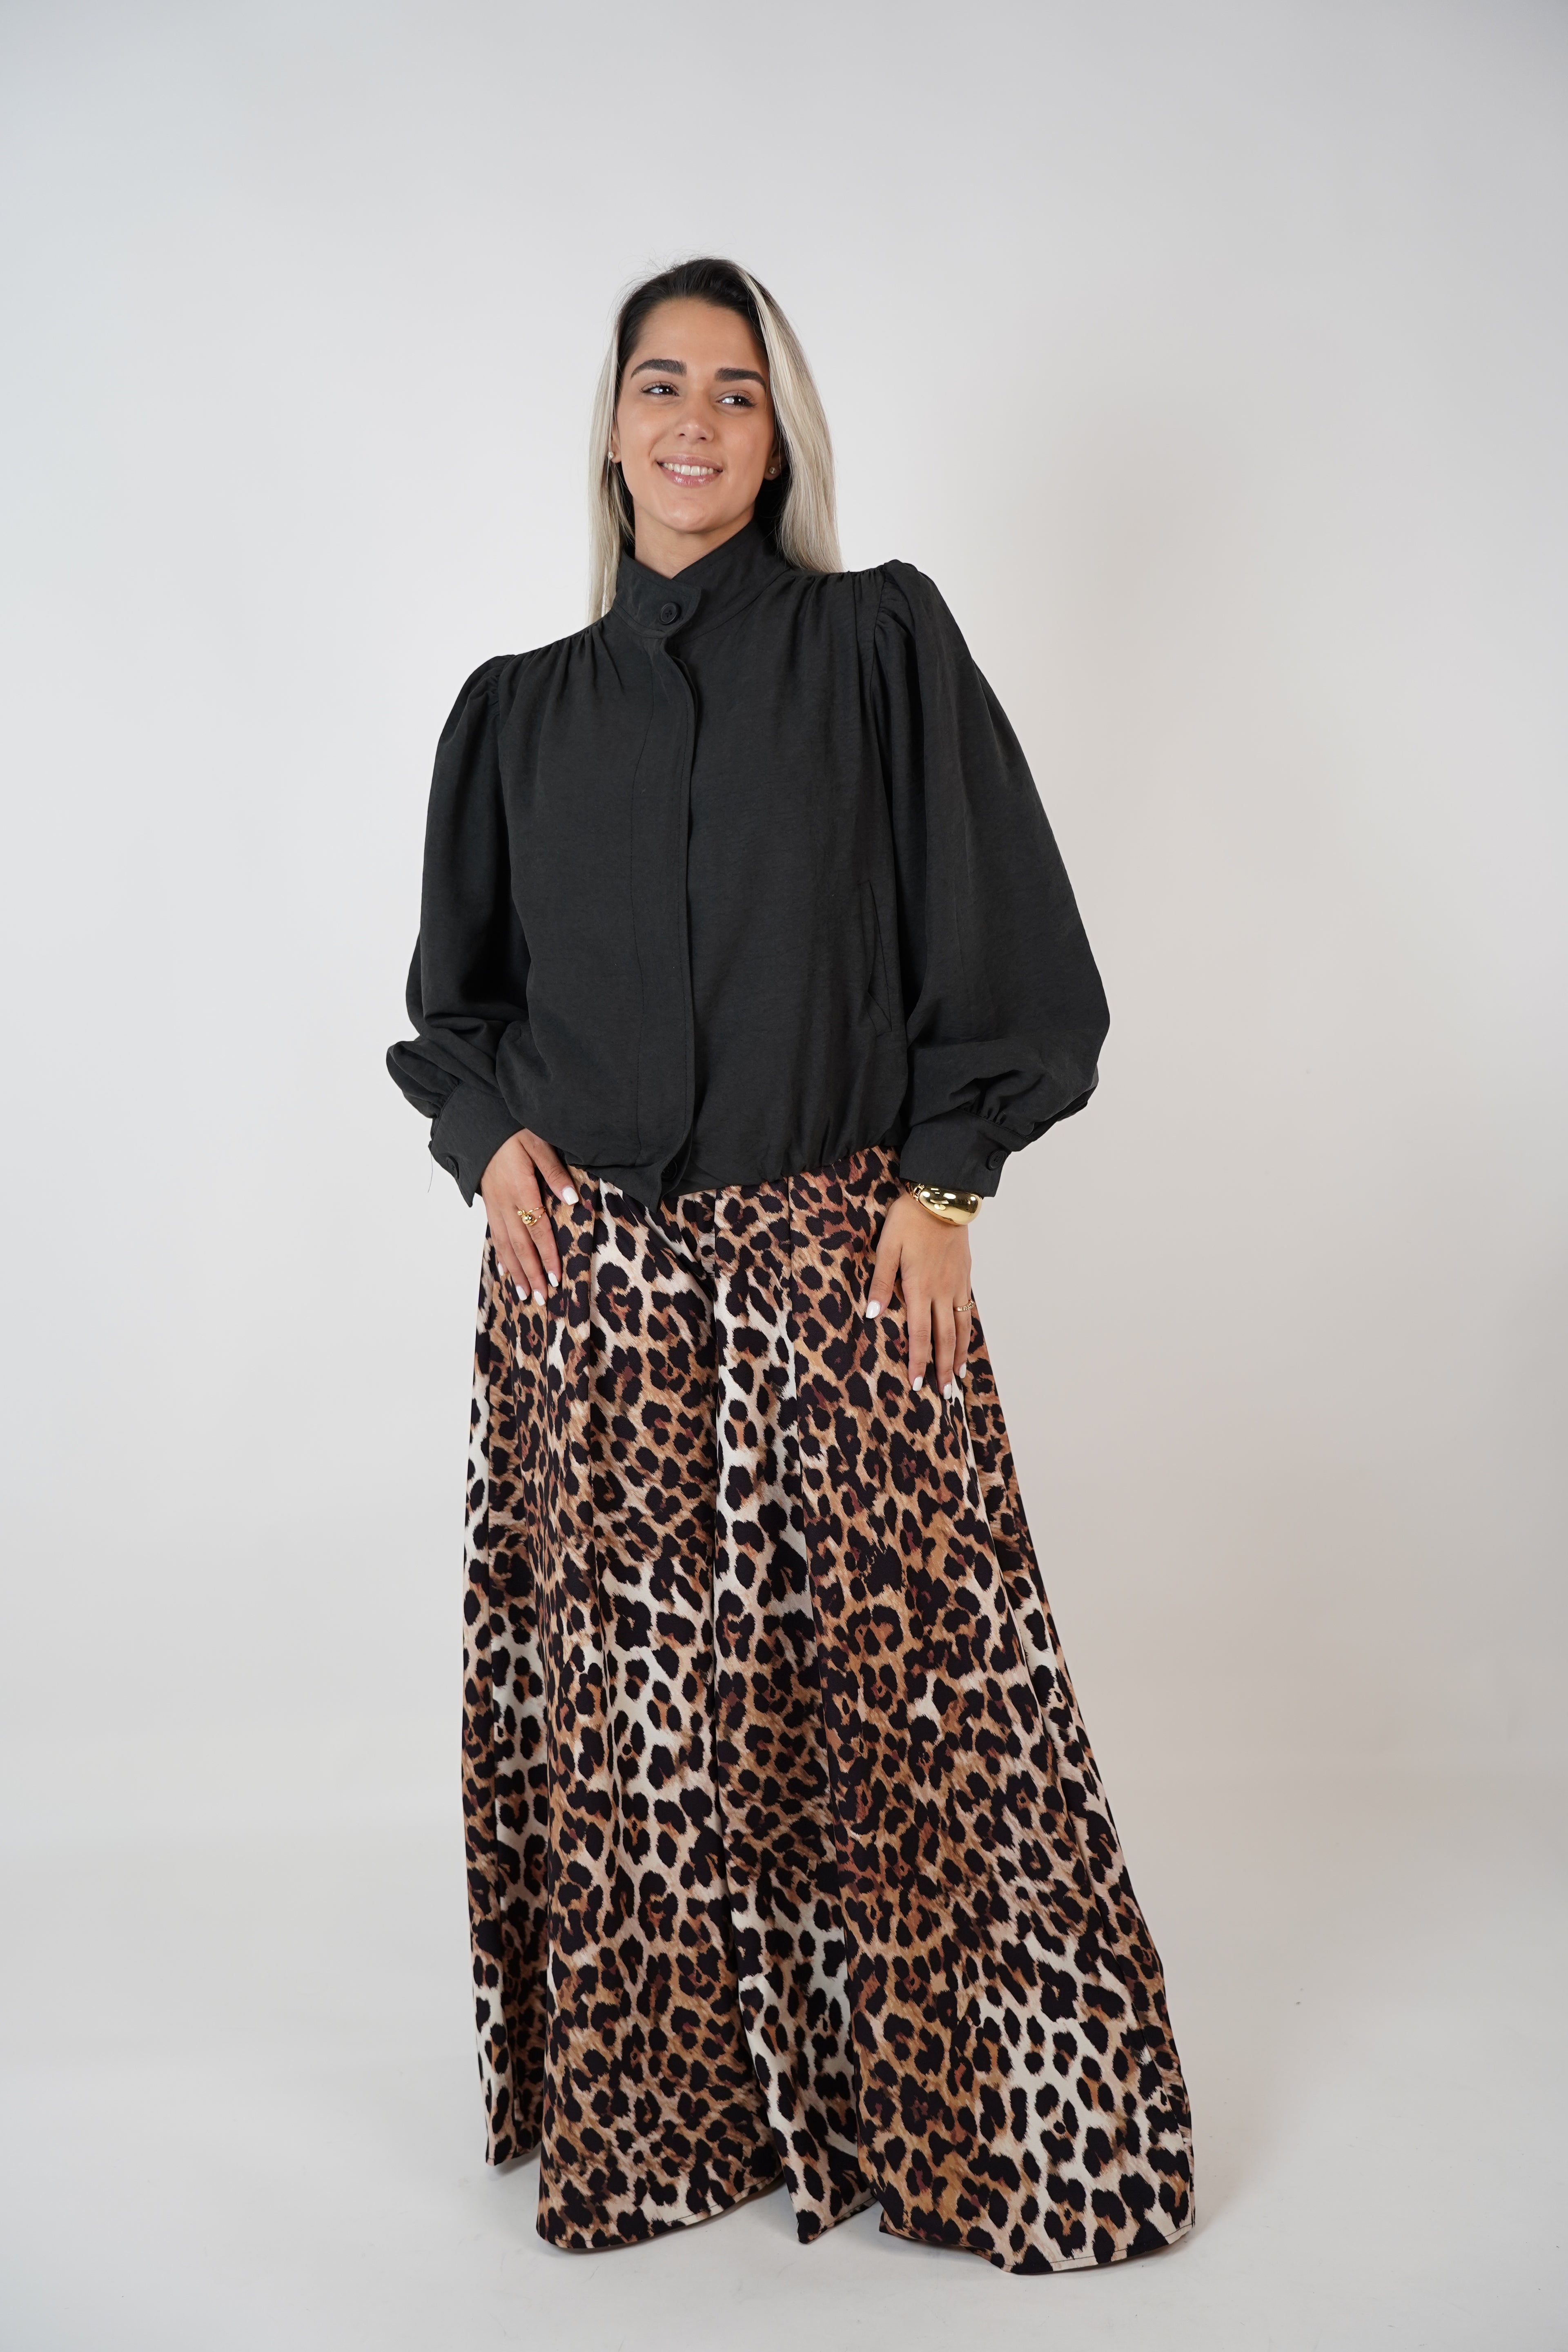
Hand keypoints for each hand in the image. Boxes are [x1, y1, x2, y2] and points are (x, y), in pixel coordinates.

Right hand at [478, 1129, 576, 1302]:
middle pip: (520, 1245)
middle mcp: (506, 1203)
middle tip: (540, 1297)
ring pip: (506, 1245)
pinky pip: (495, 1236)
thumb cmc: (513, 1132)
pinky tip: (506, 1271)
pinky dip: (502, 1256)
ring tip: (523, 1294)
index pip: (538, 1229)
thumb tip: (572, 1199)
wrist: (480, 1125)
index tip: (557, 1277)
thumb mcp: (538, 1144)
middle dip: (532, 1273)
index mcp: (521, 1189)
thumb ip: (555, 1172)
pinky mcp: (489, 1205)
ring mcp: (495, 1206)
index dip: (548, 1255)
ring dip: (516, 1272)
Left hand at [865, 1191, 973, 1394]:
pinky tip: (967, 1340)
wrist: (942, 1196)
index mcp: (919, 1288)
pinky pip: (968, 1310)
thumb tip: (872, 1315)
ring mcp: (957, 1285)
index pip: (920, 1334)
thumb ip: (881, 1282)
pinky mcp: (966, 1275)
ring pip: (962, 1327)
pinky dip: (968, 1331)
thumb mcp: (886, 1248)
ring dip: (960, 1355)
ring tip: (959, 1376)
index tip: (918, 1384)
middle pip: (945, 1339)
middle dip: (943, 1369)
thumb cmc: (908, 1220)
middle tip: (945, 1395)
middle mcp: (942, 1292)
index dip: (919, 1361)